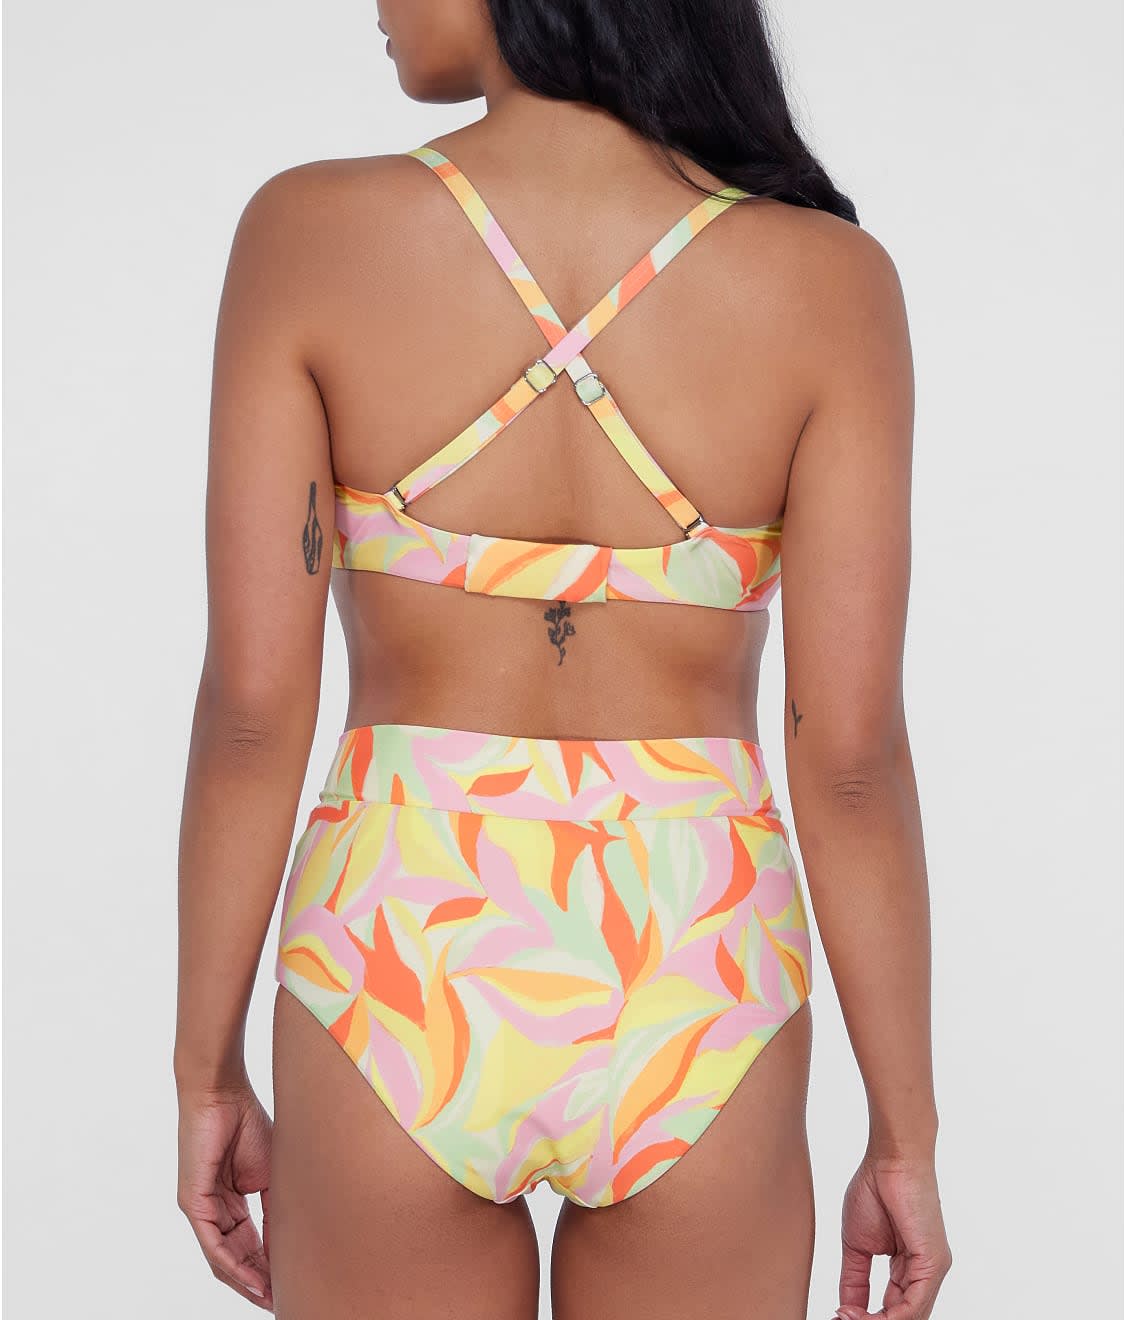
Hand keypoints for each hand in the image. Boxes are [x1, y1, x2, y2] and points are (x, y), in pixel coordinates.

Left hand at [177, 1079, 272, 1309]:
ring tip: (269, 1298)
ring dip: (246, 1282)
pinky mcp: (192, 1203)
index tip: (290, 1284)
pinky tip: (251, 1280)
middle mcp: (212, 1210)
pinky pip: (213, 1244)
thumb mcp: (270, 1170)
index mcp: (230, 1201)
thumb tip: (289, 1239)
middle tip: (280, 1301)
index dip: (268, 1266)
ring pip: (222, 1258)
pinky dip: (233, 1265)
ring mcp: (200, 1208)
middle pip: (235, 1258)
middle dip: (258, 1283)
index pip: (249, 1244)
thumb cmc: (246, 1120)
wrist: (222, 1092)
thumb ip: (274, 1205)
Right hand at [834, 1152, 951, 1319]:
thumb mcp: (857, 1244)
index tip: (837, 1316)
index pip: (892, 1310)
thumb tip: (844, 1307)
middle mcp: (924, 1274)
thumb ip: (855, 1278)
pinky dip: (887, 1318)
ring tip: (844, 1317)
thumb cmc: (876, 1187)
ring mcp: (932, 1271)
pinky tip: (861, 1314)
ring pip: (909, 1317)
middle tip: (840, 1319)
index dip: (864, 1318)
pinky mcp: (934, 1264)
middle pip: (901, 1317)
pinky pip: (914, 1307)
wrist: (890, 1158)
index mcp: (908, 1269)